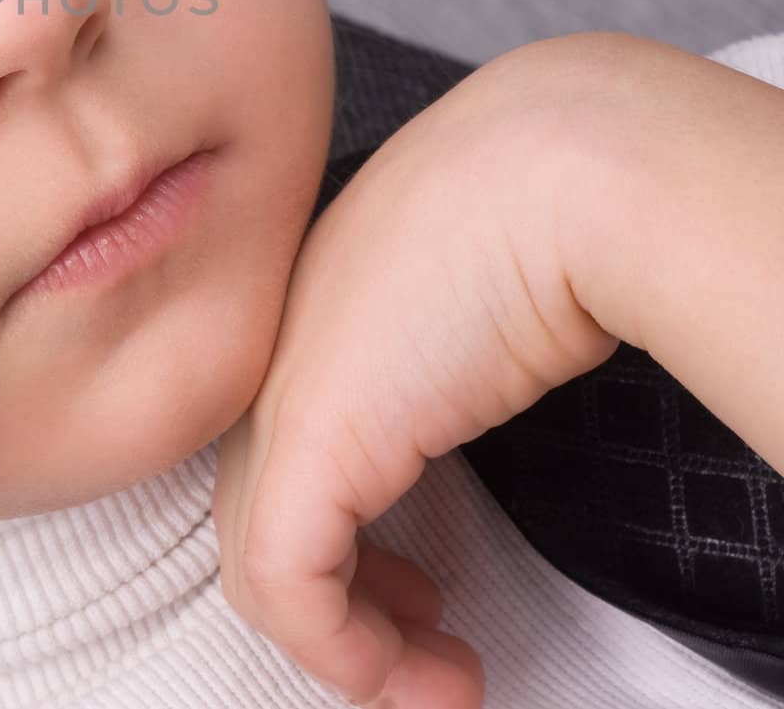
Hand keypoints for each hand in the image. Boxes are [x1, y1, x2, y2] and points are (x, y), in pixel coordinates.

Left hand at [211, 36, 622, 707]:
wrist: (561, 168)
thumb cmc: (534, 208)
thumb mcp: (456, 295)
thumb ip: (420, 356)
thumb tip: (452, 401)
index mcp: (301, 306)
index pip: (276, 444)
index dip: (333, 528)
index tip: (412, 582)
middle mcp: (272, 350)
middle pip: (263, 505)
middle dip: (339, 597)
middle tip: (420, 645)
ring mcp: (280, 392)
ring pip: (263, 558)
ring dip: (349, 646)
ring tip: (436, 680)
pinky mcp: (310, 441)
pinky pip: (287, 584)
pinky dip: (345, 653)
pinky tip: (424, 668)